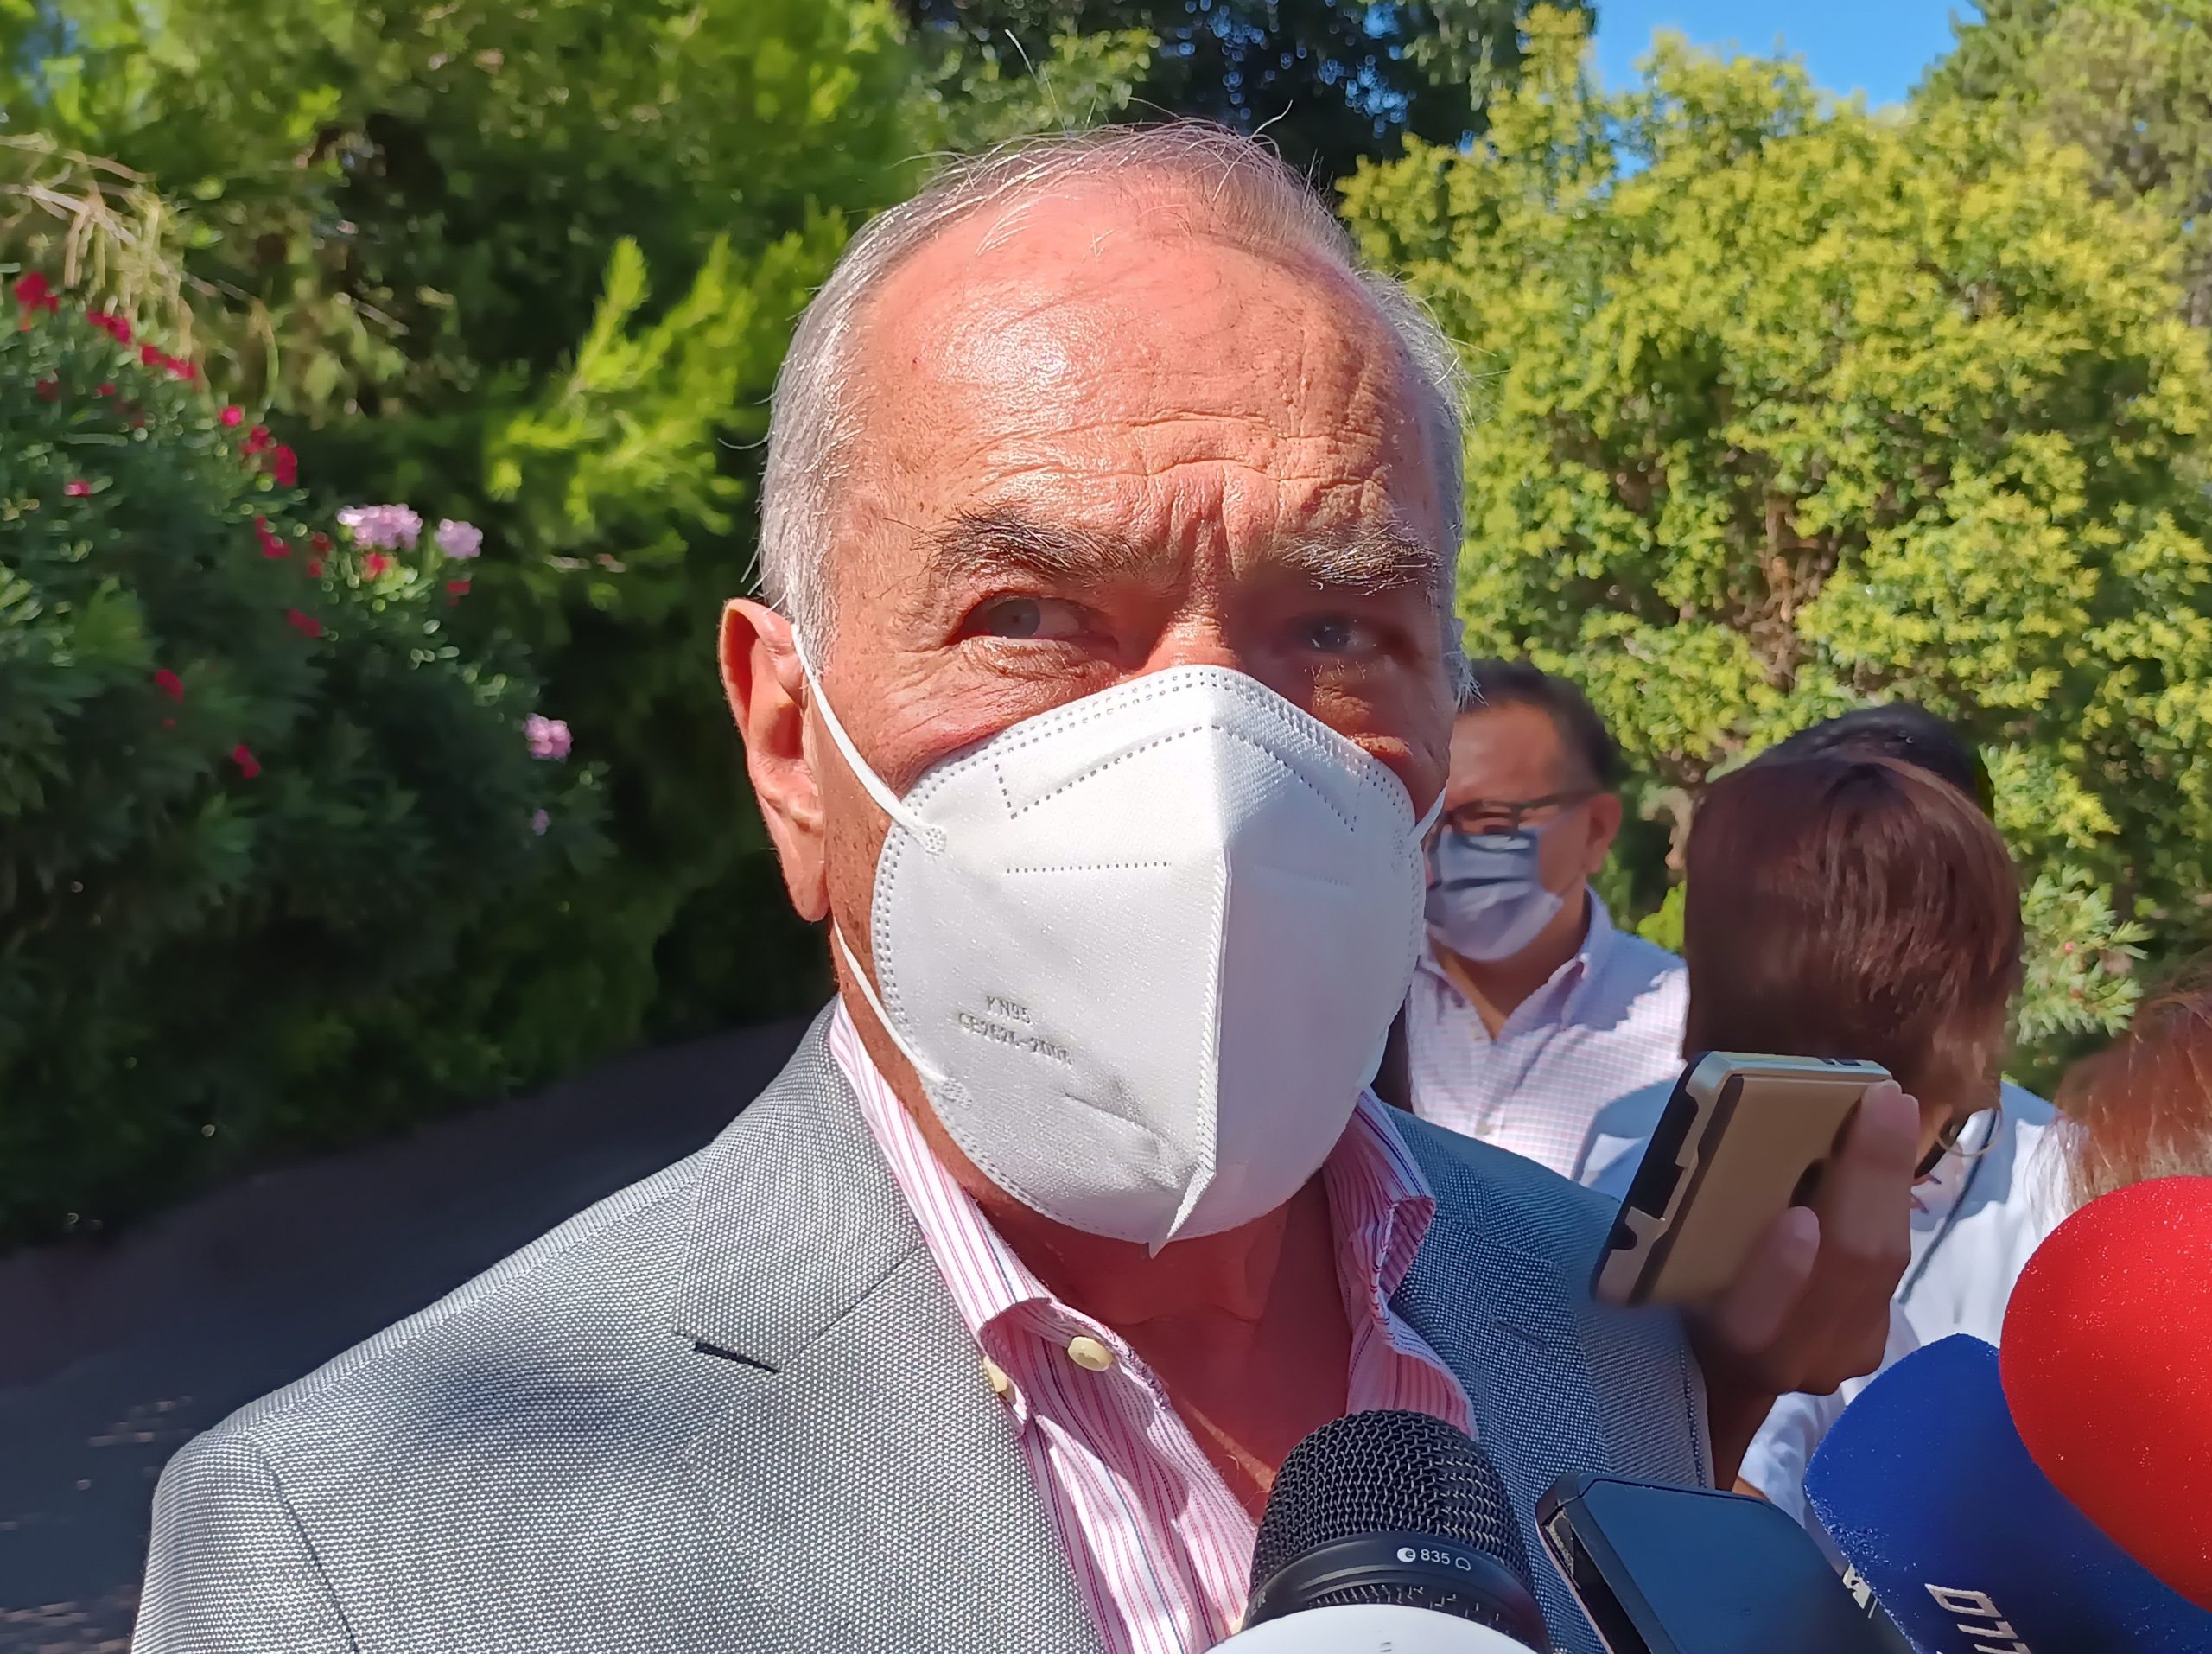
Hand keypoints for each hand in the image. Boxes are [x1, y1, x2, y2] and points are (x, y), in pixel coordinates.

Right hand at [1688, 1080, 1919, 1483]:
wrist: (1708, 1369)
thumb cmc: (1671, 1291)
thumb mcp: (1662, 1261)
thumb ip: (1689, 1223)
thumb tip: (1729, 1137)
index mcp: (1714, 1344)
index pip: (1750, 1327)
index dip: (1777, 1278)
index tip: (1798, 1220)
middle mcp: (1782, 1363)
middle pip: (1843, 1279)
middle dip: (1866, 1186)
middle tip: (1879, 1106)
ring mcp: (1834, 1360)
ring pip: (1881, 1272)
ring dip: (1890, 1185)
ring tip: (1892, 1111)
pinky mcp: (1866, 1344)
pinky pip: (1891, 1271)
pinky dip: (1891, 1206)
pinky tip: (1890, 1156)